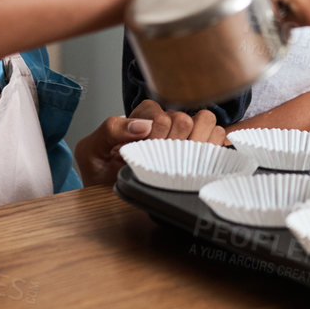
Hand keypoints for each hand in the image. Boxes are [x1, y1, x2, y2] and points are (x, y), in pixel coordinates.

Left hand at [73, 100, 225, 187]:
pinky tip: (199, 163)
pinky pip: (218, 136)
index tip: (146, 152)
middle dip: (173, 144)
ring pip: (206, 122)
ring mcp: (184, 134)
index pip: (160, 113)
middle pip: (184, 119)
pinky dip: (213, 147)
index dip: (155, 134)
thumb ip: (110, 130)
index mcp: (142, 116)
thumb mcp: (91, 151)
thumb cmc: (101, 173)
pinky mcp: (198, 149)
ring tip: (181, 162)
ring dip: (196, 144)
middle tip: (162, 160)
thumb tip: (143, 126)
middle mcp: (165, 122)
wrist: (111, 195)